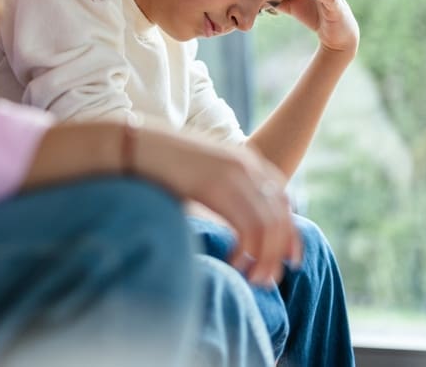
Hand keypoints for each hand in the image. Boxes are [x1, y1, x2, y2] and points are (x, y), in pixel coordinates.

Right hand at [135, 129, 302, 285]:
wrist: (135, 145)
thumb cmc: (162, 166)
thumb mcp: (203, 176)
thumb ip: (223, 193)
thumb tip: (235, 224)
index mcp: (246, 160)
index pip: (283, 200)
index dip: (290, 233)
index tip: (289, 260)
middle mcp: (246, 165)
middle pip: (280, 215)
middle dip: (278, 252)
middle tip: (266, 279)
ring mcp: (233, 174)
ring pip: (268, 226)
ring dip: (265, 258)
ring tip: (253, 278)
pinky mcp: (215, 187)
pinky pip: (248, 228)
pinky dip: (247, 252)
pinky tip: (234, 263)